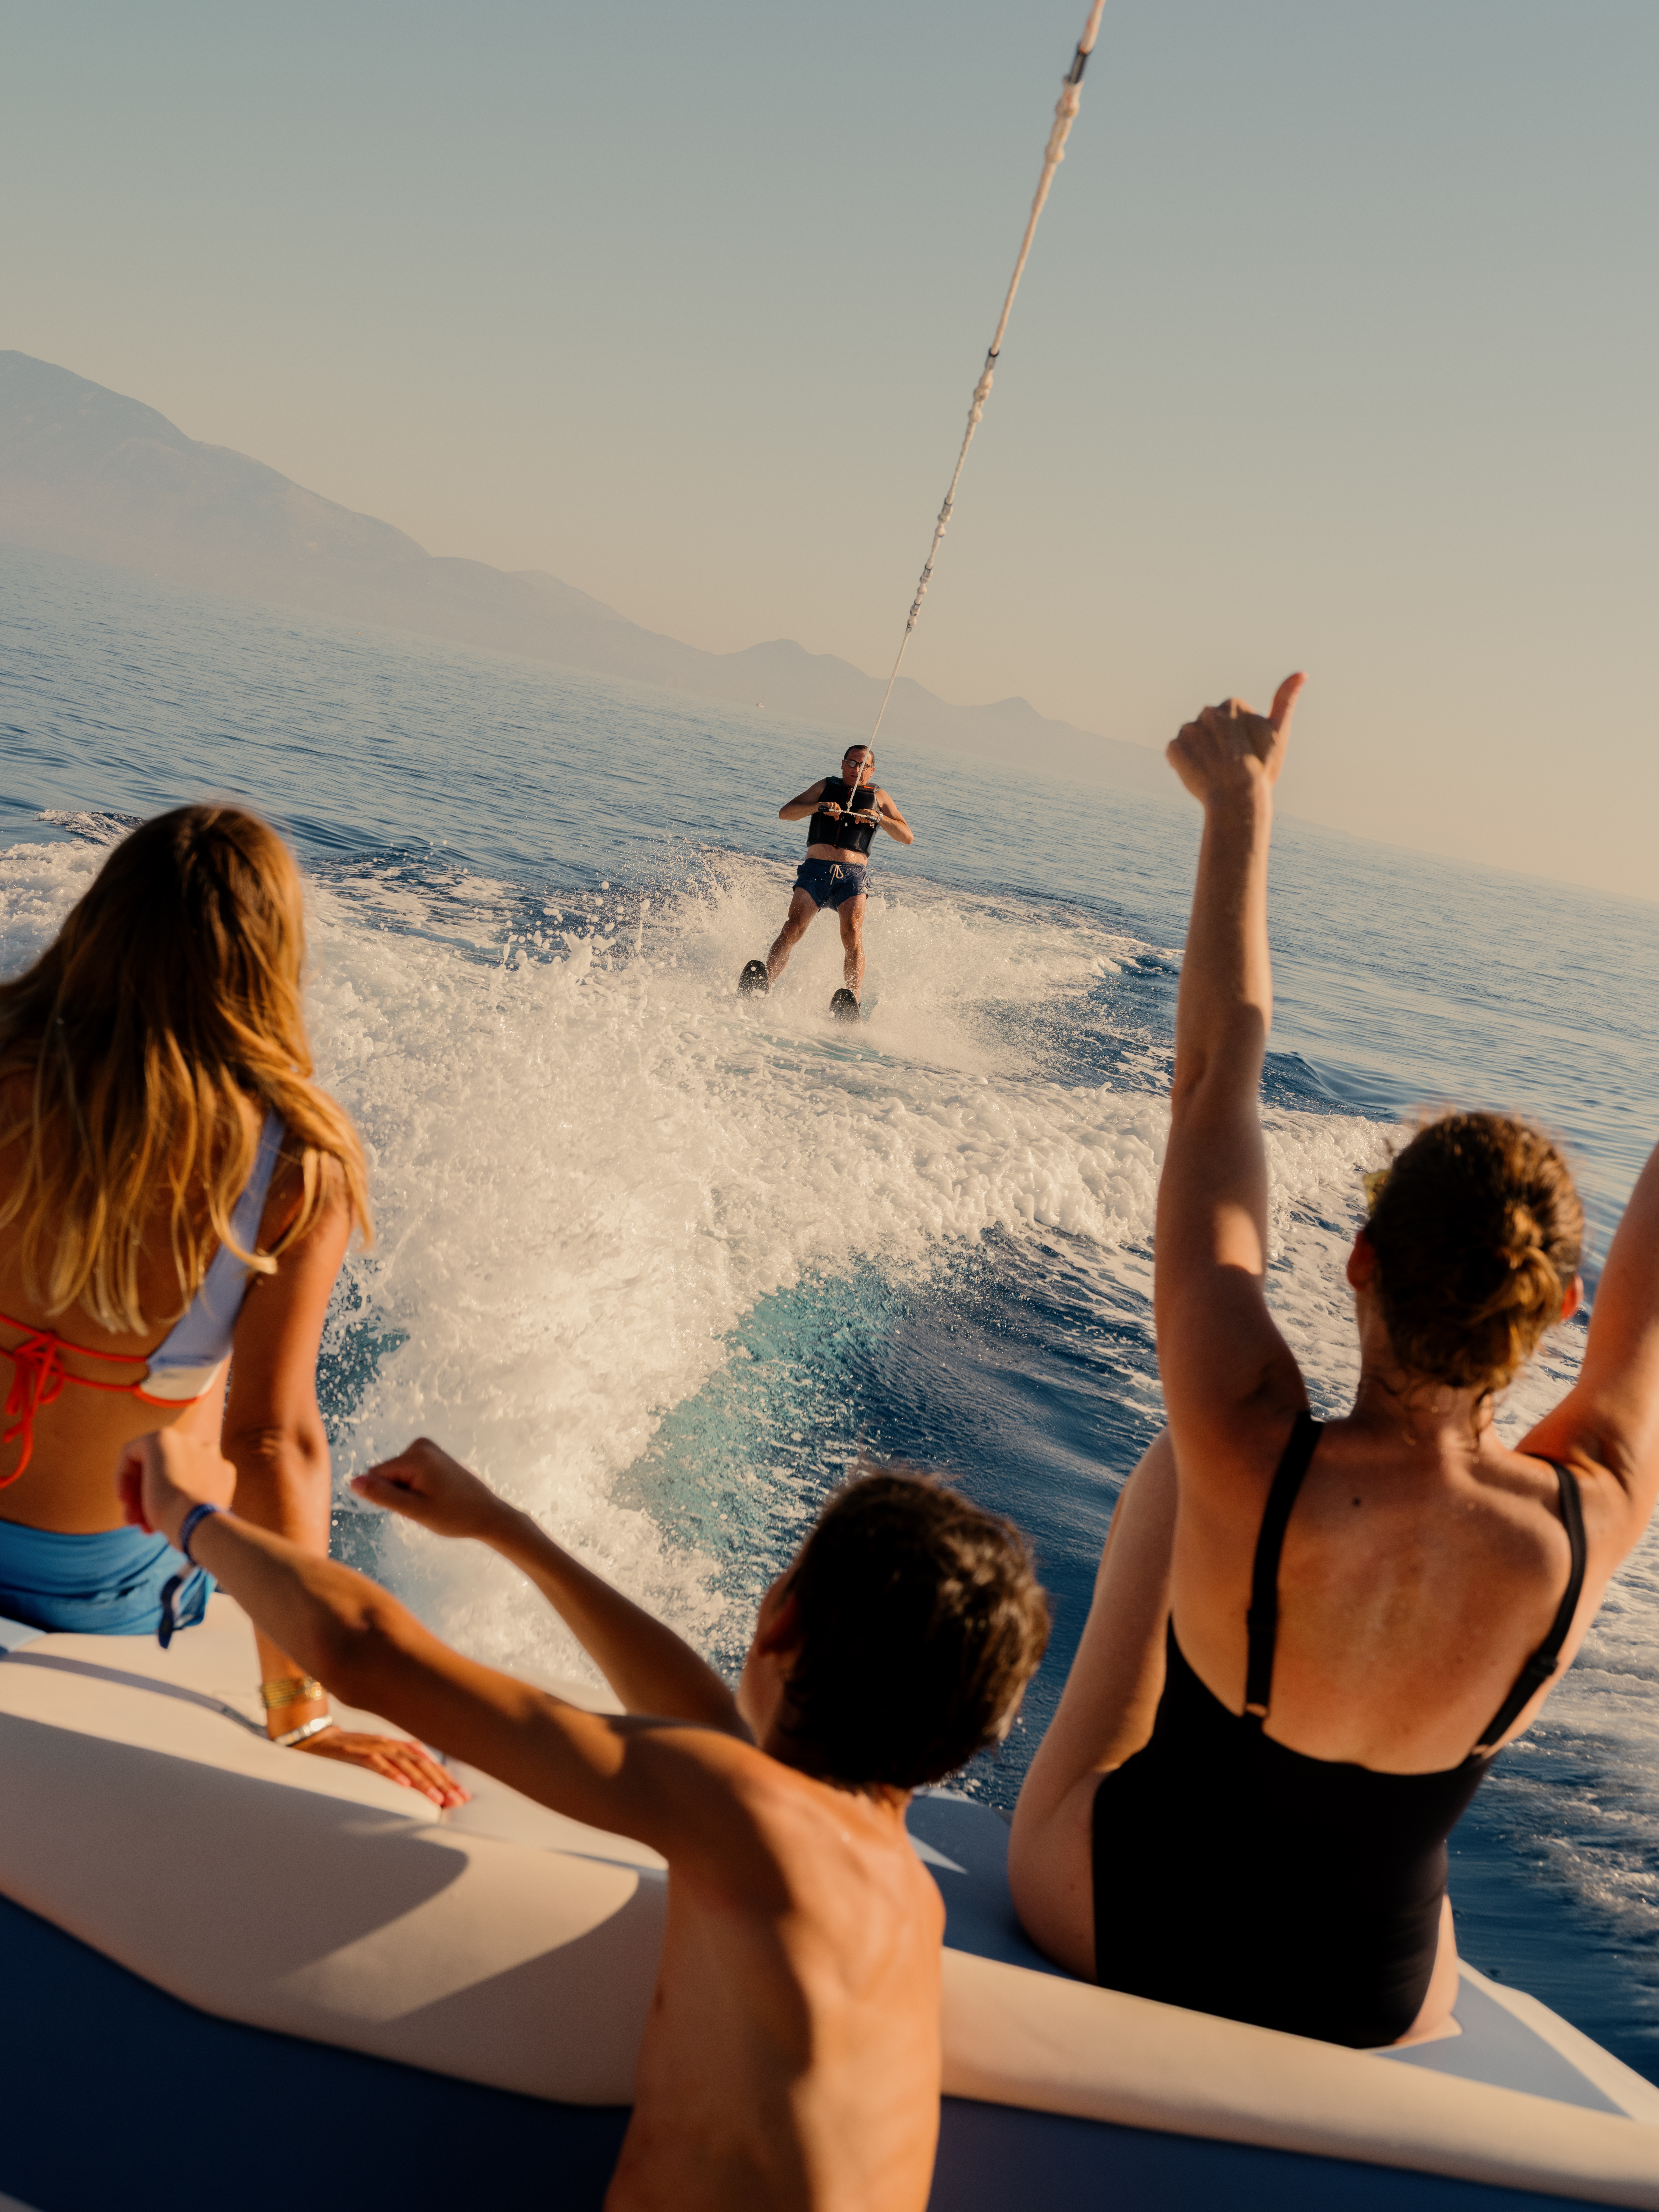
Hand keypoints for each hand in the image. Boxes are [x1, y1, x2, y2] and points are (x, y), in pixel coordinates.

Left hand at [118, 1430, 236, 1551]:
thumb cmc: (194, 1525)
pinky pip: (134, 1452)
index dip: (165, 1500)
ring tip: (132, 1520)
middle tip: (137, 1522)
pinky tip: (124, 1498)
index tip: (152, 1523)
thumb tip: (161, 1509)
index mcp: (219, 1467)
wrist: (195, 1521)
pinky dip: (124, 1475)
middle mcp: (205, 1448)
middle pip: (166, 1471)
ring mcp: (186, 1441)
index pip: (184, 1480)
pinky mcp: (162, 1438)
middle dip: (147, 1498)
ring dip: (138, 1492)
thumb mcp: (193, 1511)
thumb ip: (184, 1500)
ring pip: (151, 1465)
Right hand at [292, 1723, 470, 1808]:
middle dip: (442, 1783)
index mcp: (396, 1747)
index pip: (428, 1763)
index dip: (446, 1779)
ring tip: (438, 1799)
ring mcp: (373, 1747)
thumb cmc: (349, 1753)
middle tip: (458, 1800)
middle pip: (422, 1763)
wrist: (315, 1741)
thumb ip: (398, 1766)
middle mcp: (389, 1745)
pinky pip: (375, 1763)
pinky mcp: (354, 1753)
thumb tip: (420, 1785)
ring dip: (423, 1782)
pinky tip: (403, 1785)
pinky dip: (391, 1773)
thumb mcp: (378, 1759)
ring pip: (403, 1763)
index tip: (462, 1796)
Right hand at [350, 1437, 511, 1542]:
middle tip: (426, 1504)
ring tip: (433, 1499)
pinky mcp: (432, 1454)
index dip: (390, 1496)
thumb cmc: (454, 1516)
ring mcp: (427, 1448)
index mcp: (415, 1456)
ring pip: (397, 1475)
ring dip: (409, 1492)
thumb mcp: (415, 1510)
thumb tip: (354, 1482)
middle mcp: (420, 1445)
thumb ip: (383, 1496)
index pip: (376, 1476)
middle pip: (387, 1474)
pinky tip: (437, 1493)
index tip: (414, 1504)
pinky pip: (409, 1473)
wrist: (487, 1514)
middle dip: (400, 1493)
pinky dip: (417, 1486)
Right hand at [821, 801, 841, 819]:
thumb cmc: (828, 809)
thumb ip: (835, 815)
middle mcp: (835, 804)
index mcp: (837, 806)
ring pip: (831, 811)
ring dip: (828, 813)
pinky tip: (825, 811)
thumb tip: (837, 819)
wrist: (821, 806)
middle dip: (831, 814)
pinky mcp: (827, 804)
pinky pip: (827, 810)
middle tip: (829, 813)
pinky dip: (826, 812)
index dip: (836, 814)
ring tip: (827, 812)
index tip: (834, 815)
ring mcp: (831, 804)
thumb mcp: (832, 812)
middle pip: (834, 812)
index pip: (839, 811)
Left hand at [1166, 674, 1305, 806]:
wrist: (1238, 799)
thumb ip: (1285, 700)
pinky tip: (1199, 774)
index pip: (1229, 720)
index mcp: (1233, 704)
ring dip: (1199, 753)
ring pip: (1193, 740)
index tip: (1244, 753)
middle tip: (1229, 765)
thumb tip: (1302, 673)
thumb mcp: (1278, 732)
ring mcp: (1189, 730)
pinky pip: (1176, 753)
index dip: (1237, 740)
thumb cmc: (1261, 768)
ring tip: (1214, 771)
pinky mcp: (1175, 748)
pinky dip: (1183, 764)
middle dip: (1217, 745)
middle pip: (1209, 728)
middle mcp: (1208, 712)